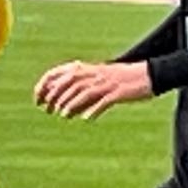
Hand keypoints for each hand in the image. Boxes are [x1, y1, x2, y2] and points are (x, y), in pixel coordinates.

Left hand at [35, 61, 152, 119]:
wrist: (149, 75)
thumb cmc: (124, 80)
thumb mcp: (101, 80)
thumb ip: (84, 91)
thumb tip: (68, 108)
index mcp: (88, 69)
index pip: (59, 73)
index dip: (46, 85)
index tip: (38, 99)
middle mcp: (95, 74)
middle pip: (69, 83)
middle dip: (55, 96)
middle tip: (47, 109)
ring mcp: (107, 83)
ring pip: (83, 92)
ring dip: (71, 104)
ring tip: (63, 115)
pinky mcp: (119, 93)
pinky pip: (103, 101)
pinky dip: (94, 109)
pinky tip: (87, 119)